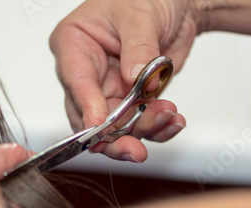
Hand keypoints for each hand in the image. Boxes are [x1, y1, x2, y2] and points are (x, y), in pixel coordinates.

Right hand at [50, 0, 201, 161]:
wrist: (176, 5)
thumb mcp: (140, 14)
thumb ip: (138, 47)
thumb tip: (135, 76)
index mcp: (74, 44)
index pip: (75, 82)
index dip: (87, 108)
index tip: (99, 127)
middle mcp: (86, 72)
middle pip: (88, 116)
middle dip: (113, 136)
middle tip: (134, 149)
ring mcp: (108, 90)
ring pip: (114, 127)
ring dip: (142, 129)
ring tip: (168, 117)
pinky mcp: (130, 101)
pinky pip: (138, 124)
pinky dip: (156, 128)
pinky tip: (171, 121)